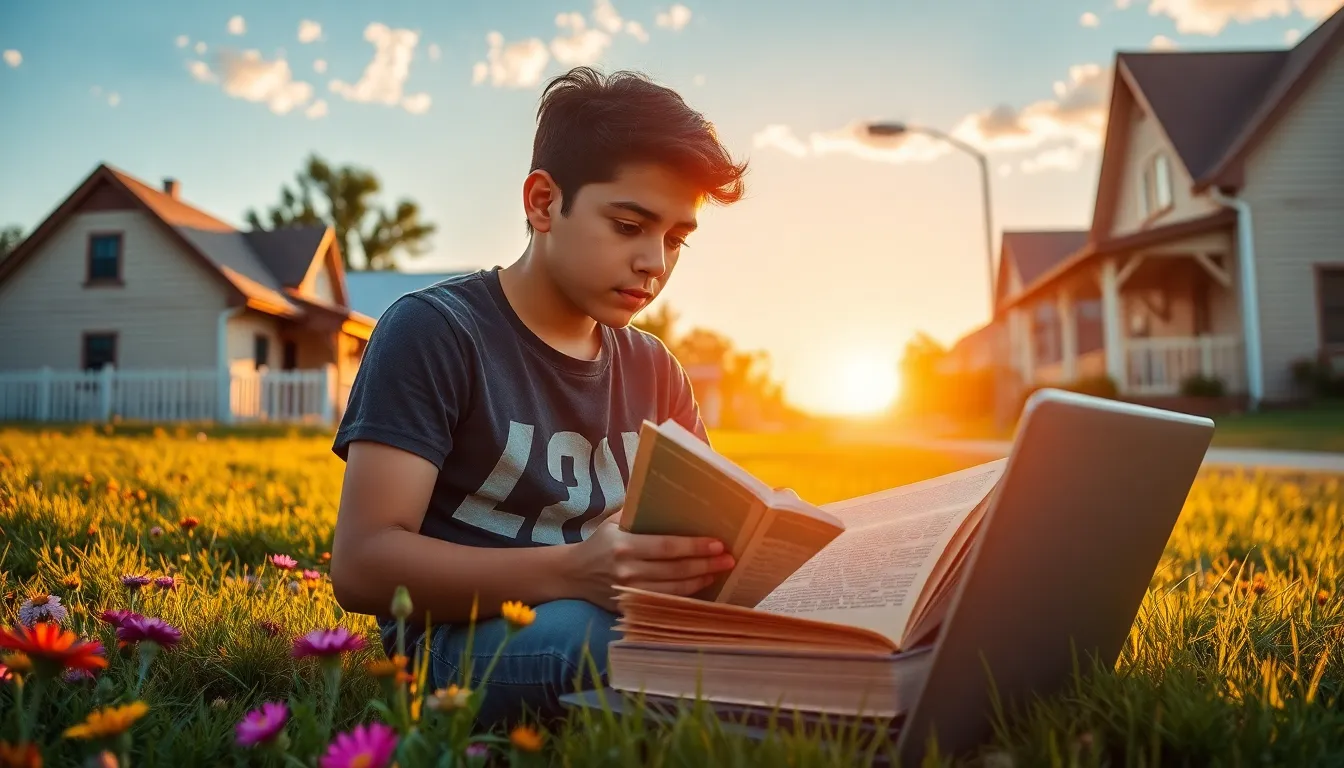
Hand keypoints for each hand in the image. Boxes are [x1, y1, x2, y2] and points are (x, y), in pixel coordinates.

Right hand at [567, 511, 735, 611]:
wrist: (574, 575)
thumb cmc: (599, 543)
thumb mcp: (613, 522)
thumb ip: (638, 511)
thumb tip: (671, 496)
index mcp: (624, 546)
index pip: (667, 547)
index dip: (694, 547)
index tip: (718, 544)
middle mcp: (628, 571)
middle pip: (675, 570)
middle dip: (706, 564)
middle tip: (729, 559)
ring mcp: (630, 593)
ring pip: (674, 589)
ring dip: (700, 581)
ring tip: (719, 571)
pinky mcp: (632, 607)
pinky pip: (665, 602)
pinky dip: (686, 595)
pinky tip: (701, 586)